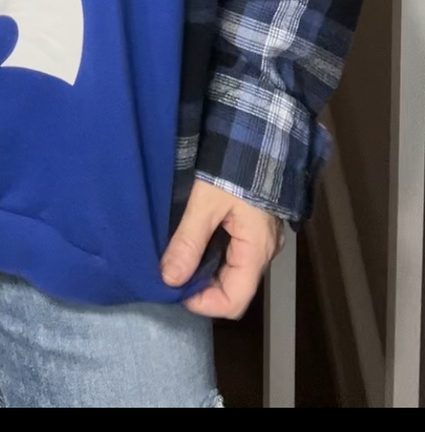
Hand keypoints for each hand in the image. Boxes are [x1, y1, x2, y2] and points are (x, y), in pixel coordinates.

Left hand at [160, 178, 284, 317]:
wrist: (258, 127)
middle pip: (232, 287)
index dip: (203, 304)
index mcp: (257, 250)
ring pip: (231, 268)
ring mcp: (261, 236)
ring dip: (204, 266)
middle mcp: (264, 250)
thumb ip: (188, 241)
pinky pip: (233, 249)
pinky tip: (193, 235)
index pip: (234, 302)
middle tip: (171, 267)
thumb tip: (168, 279)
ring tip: (178, 250)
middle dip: (200, 284)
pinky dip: (211, 249)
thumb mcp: (205, 202)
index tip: (175, 287)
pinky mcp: (254, 222)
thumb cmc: (234, 165)